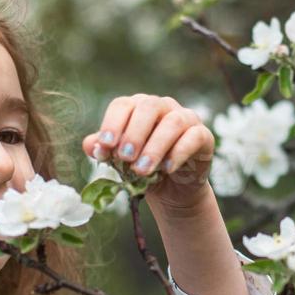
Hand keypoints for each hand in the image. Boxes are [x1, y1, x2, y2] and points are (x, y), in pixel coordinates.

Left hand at [82, 94, 213, 211]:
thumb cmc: (144, 168)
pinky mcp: (203, 135)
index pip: (123, 105)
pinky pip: (194, 137)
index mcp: (138, 108)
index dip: (112, 124)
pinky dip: (179, 153)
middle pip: (148, 107)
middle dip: (134, 133)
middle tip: (125, 158)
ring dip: (155, 147)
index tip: (105, 146)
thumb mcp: (121, 163)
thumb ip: (106, 152)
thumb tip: (91, 145)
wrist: (172, 189)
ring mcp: (185, 118)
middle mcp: (162, 107)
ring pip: (172, 123)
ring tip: (142, 171)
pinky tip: (167, 169)